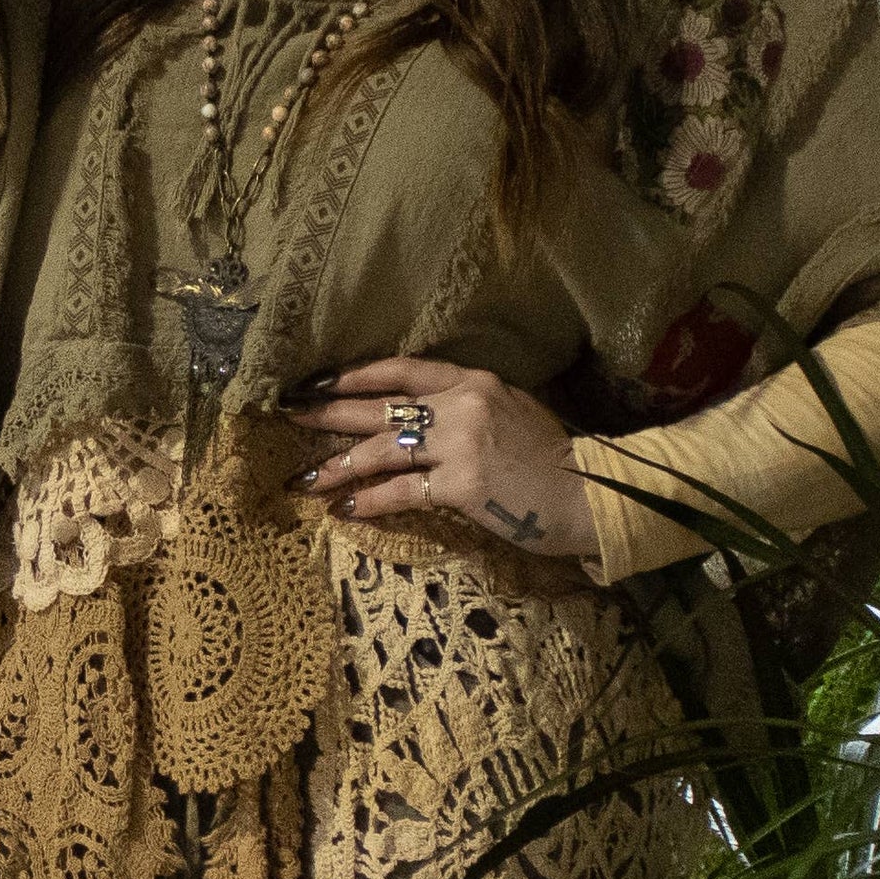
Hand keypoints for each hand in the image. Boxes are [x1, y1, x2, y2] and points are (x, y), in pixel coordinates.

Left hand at [280, 356, 598, 559]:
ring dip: (338, 465)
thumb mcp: (511, 410)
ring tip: (306, 479)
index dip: (355, 375)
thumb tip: (421, 413)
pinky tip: (346, 510)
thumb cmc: (551, 457)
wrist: (590, 492)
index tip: (318, 382)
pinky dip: (370, 502)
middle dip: (327, 412)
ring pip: (381, 450)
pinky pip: (402, 491)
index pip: (401, 368)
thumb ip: (468, 405)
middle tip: (289, 415)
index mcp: (473, 381)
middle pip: (379, 407)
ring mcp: (461, 443)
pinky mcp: (462, 484)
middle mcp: (461, 404)